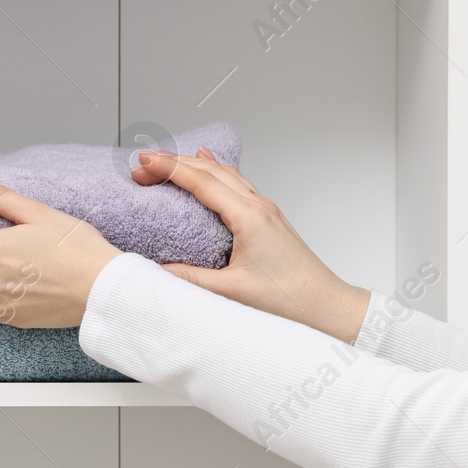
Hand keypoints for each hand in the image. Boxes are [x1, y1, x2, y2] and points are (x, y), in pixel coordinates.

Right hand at [132, 148, 369, 343]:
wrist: (324, 305)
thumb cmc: (288, 299)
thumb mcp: (231, 292)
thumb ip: (191, 279)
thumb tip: (158, 269)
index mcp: (249, 217)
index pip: (202, 182)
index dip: (169, 169)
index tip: (143, 162)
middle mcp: (258, 206)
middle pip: (211, 170)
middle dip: (174, 163)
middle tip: (142, 165)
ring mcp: (265, 209)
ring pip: (225, 173)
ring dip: (193, 164)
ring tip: (165, 162)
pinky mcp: (268, 218)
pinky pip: (237, 184)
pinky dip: (216, 171)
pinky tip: (210, 164)